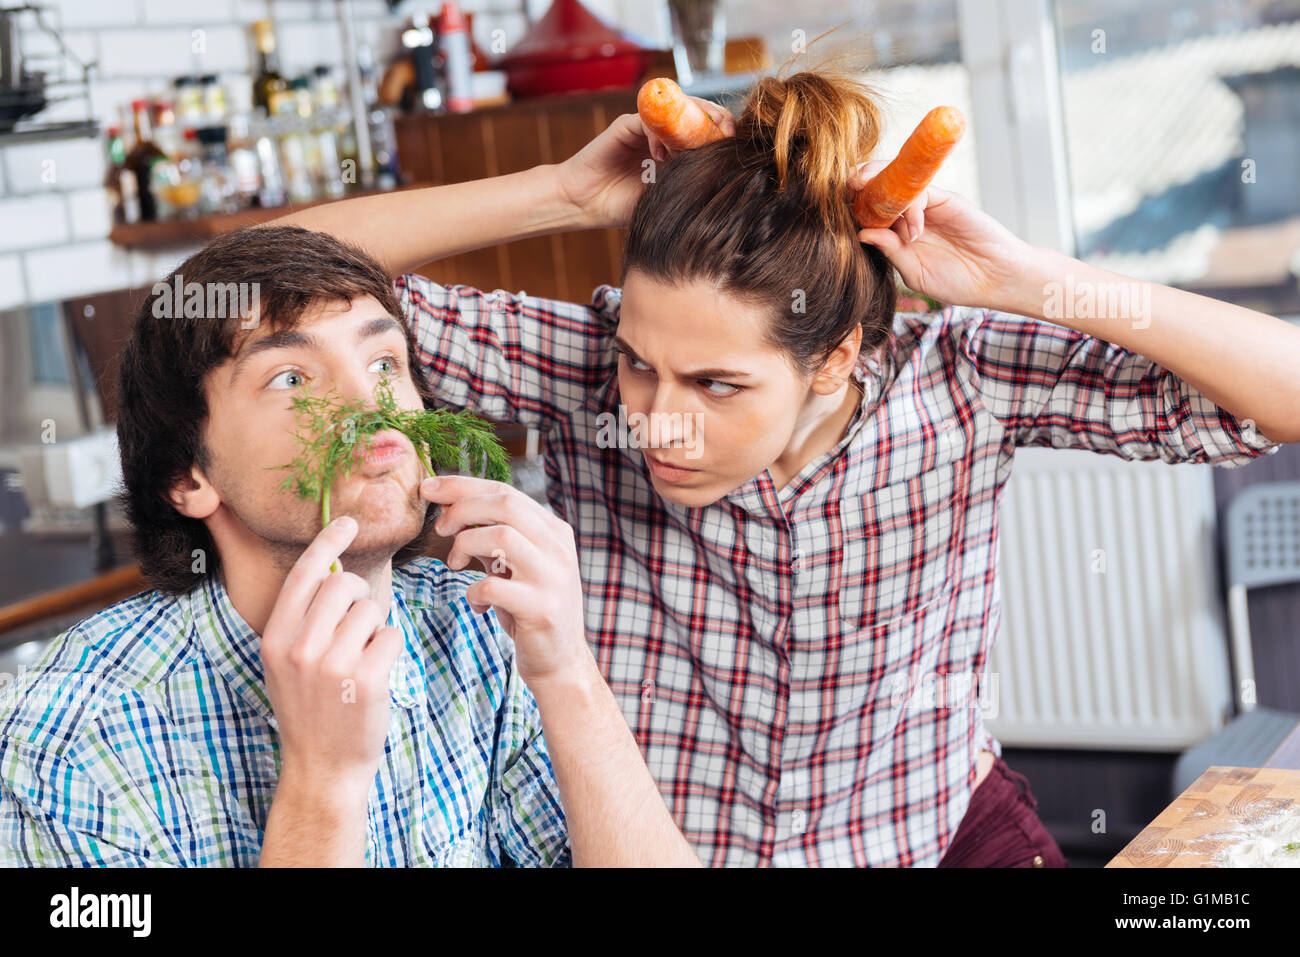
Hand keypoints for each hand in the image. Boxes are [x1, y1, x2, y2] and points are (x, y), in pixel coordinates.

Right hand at [260, 516, 402, 798]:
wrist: (322, 768)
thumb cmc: (310, 709)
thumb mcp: (287, 663)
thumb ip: (302, 620)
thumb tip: (334, 570)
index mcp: (276, 639)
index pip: (304, 574)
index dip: (327, 542)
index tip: (347, 522)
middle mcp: (299, 648)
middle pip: (342, 584)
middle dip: (358, 596)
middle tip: (355, 629)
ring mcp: (332, 664)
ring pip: (371, 609)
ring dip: (374, 628)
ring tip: (359, 660)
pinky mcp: (366, 678)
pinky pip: (391, 635)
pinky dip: (390, 649)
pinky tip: (375, 675)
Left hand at [421, 475, 592, 686]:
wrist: (560, 661)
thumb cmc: (528, 609)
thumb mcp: (514, 566)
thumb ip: (492, 537)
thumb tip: (451, 510)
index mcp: (554, 531)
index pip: (506, 492)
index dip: (463, 486)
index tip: (429, 488)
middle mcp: (558, 548)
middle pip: (505, 505)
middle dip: (462, 508)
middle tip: (439, 527)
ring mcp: (553, 577)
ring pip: (503, 537)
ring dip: (466, 546)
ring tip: (455, 565)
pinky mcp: (542, 608)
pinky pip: (494, 586)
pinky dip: (474, 592)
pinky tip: (476, 604)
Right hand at [556, 98, 735, 229]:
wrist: (586, 204)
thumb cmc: (626, 206)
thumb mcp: (668, 196)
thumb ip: (692, 181)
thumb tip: (727, 174)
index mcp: (681, 152)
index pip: (711, 132)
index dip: (725, 134)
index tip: (735, 146)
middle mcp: (667, 135)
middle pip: (701, 113)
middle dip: (716, 121)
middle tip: (724, 135)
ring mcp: (649, 127)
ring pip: (679, 107)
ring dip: (692, 120)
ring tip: (697, 141)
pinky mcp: (628, 124)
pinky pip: (650, 118)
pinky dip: (660, 133)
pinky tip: (660, 155)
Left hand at [852, 160, 1034, 310]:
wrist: (997, 279)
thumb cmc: (958, 281)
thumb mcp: (915, 272)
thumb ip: (890, 251)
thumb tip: (861, 233)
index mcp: (896, 234)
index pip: (868, 211)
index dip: (852, 205)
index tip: (833, 206)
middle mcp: (909, 215)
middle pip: (880, 189)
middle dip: (861, 184)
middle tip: (848, 187)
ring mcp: (928, 205)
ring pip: (898, 183)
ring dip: (883, 190)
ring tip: (877, 205)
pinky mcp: (947, 199)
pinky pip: (922, 190)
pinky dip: (912, 207)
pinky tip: (915, 230)